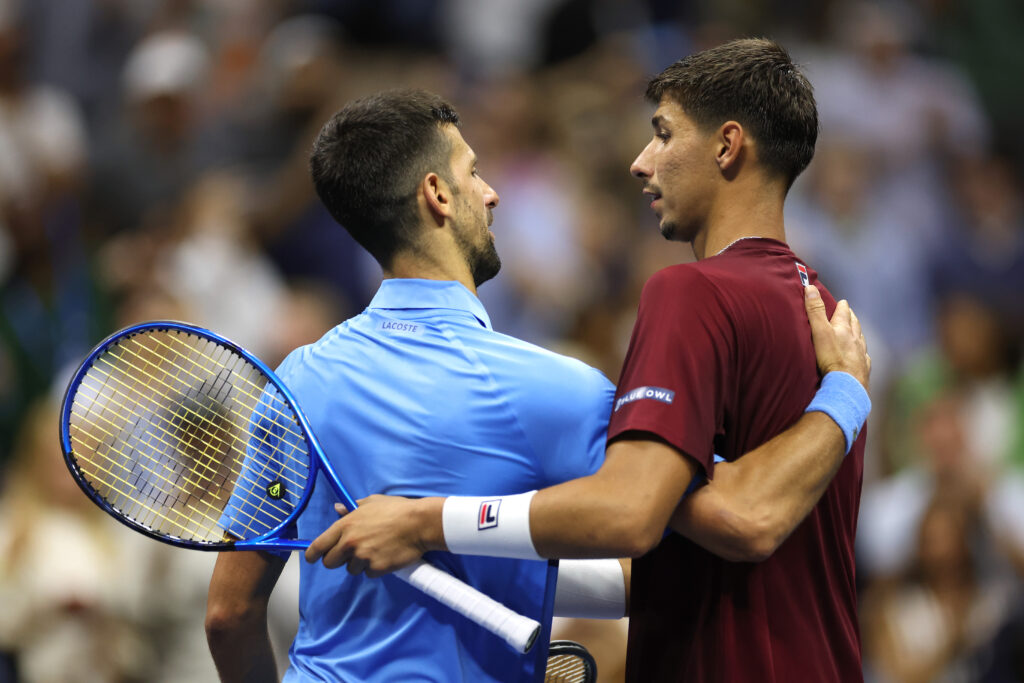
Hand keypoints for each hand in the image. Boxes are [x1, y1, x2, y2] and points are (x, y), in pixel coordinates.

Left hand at [304, 495, 443, 576]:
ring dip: (360, 564)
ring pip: (351, 569)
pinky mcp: (377, 569)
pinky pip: (369, 573)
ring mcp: (363, 557)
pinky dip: (375, 568)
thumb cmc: (396, 509)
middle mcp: (350, 543)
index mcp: (346, 526)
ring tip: (376, 550)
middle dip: (338, 560)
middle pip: (330, 563)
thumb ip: (351, 509)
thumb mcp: (371, 502)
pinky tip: (385, 556)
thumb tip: (337, 508)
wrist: (419, 523)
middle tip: (351, 554)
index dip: (312, 554)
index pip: (319, 546)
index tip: (312, 558)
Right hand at [804, 286, 870, 390]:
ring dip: (857, 333)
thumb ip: (815, 310)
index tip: (842, 301)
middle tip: (849, 313)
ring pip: (861, 339)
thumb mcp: (819, 331)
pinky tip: (861, 355)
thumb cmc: (831, 357)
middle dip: (851, 317)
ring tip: (856, 331)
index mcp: (844, 328)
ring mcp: (861, 353)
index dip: (842, 306)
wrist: (846, 384)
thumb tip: (811, 288)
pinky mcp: (863, 367)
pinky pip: (864, 357)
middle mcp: (855, 339)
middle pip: (855, 324)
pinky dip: (861, 353)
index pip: (844, 312)